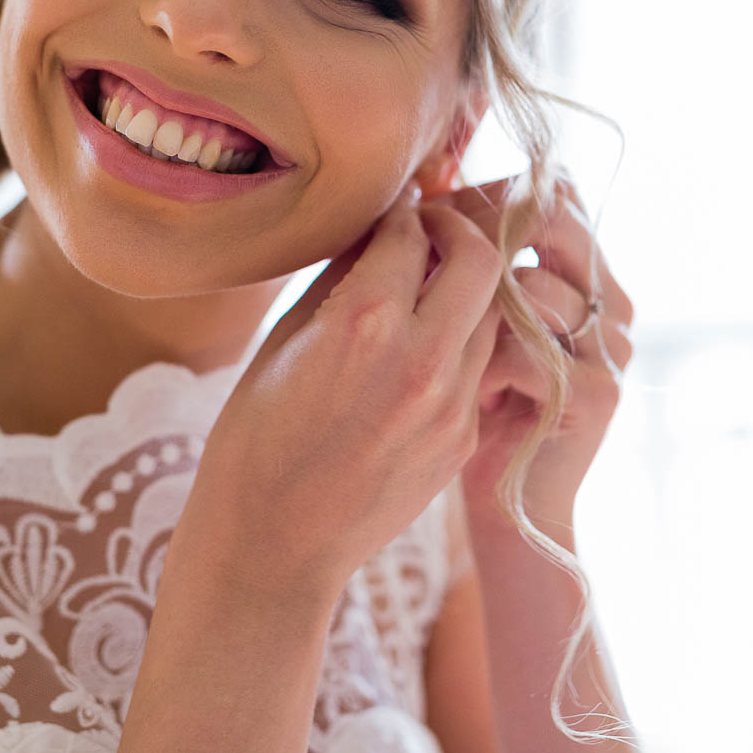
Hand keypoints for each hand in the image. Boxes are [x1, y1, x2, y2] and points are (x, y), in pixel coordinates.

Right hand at [186, 182, 506, 599]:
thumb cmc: (257, 439)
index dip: (404, 209)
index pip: (411, 231)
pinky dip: (464, 342)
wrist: (274, 547)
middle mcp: (421, 359)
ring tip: (436, 285)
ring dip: (471, 287)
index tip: (399, 205)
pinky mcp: (464, 438)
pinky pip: (481, 366)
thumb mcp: (283, 342)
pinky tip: (428, 348)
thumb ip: (341, 279)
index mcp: (364, 324)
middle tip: (435, 228)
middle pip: (482, 257)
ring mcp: (452, 404)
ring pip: (494, 312)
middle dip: (461, 228)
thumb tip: (377, 229)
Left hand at [430, 174, 635, 535]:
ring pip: (532, 283)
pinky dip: (481, 363)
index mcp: (586, 269)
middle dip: (480, 229)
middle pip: (554, 216)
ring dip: (471, 306)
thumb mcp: (468, 319)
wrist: (506, 506)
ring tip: (439, 342)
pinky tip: (463, 391)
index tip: (425, 211)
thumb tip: (419, 187)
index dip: (486, 192)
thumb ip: (467, 258)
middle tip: (424, 254)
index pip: (552, 190)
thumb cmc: (471, 405)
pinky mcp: (598, 394)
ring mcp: (612, 346)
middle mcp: (611, 298)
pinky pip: (526, 349)